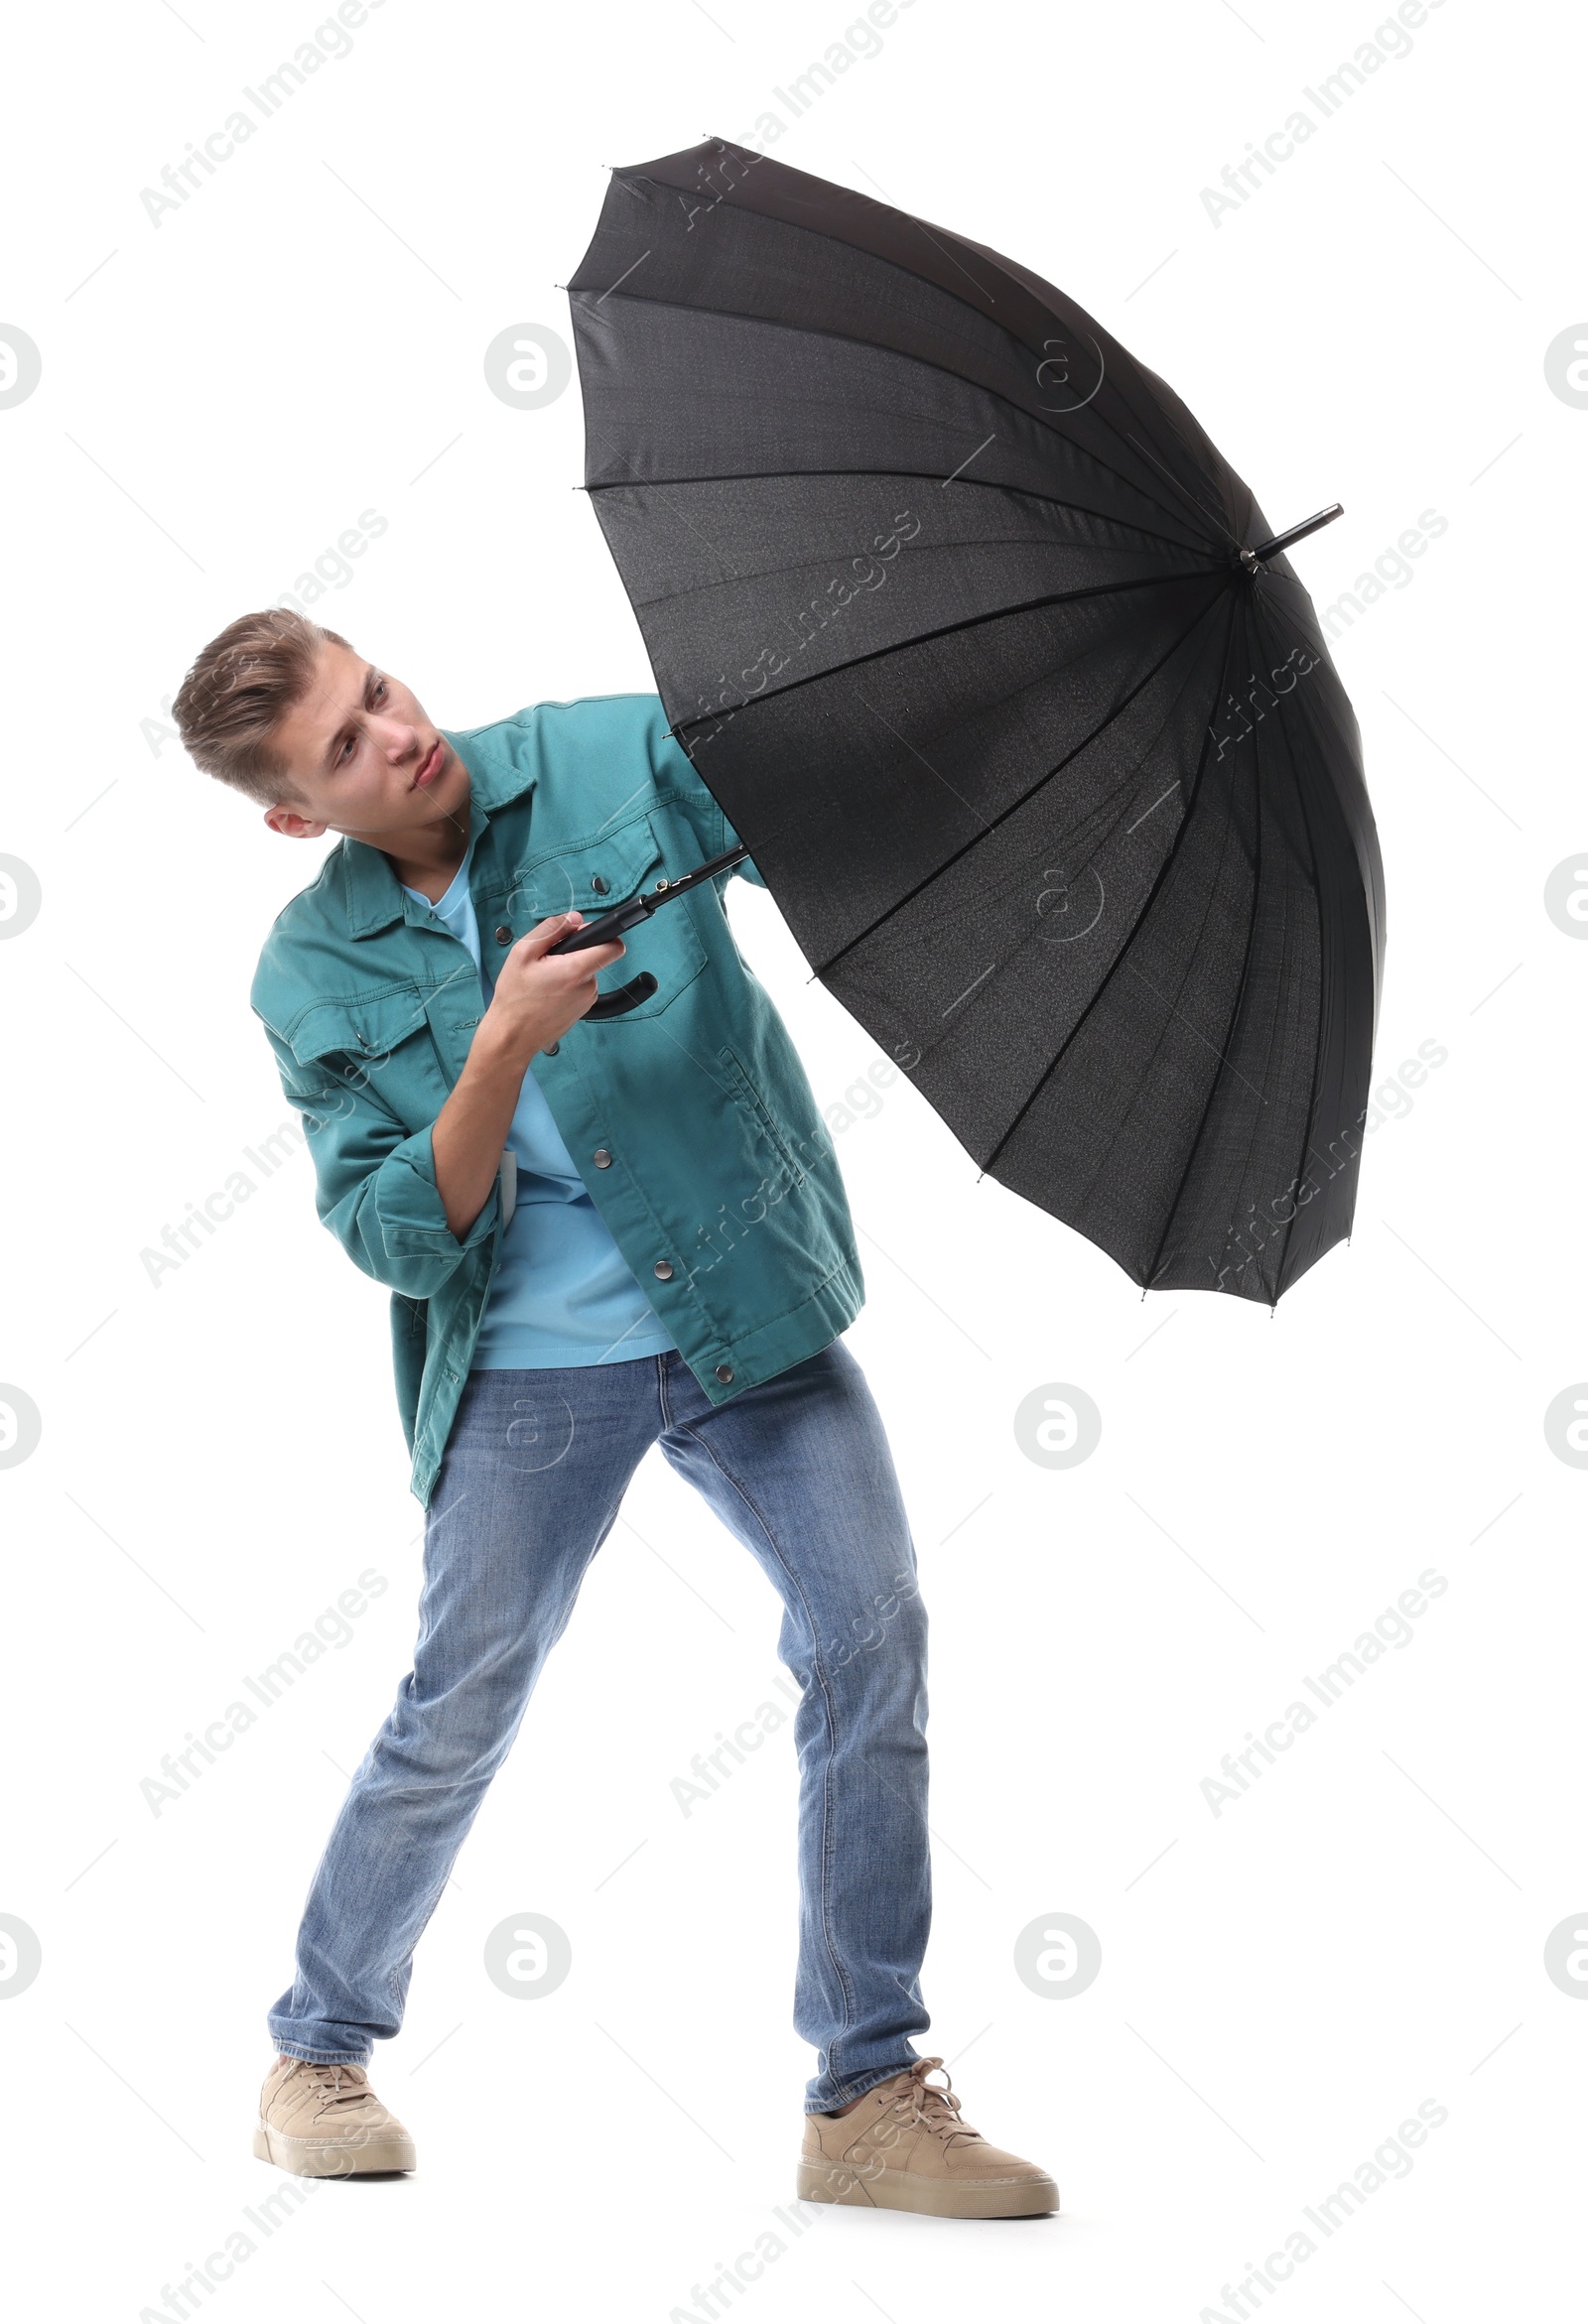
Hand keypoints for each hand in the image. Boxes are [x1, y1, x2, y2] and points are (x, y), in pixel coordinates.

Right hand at [482, 911, 625, 1060]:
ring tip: (543, 981)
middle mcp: (588, 987)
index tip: (590, 934)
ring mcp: (587, 1001)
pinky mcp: (582, 1011)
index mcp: (576, 970)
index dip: (607, 935)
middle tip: (547, 962)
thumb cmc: (514, 996)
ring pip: (585, 973)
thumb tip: (574, 918)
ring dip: (568, 971)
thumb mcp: (523, 952)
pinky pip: (580, 989)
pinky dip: (567, 986)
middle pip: (594, 957)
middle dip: (574, 954)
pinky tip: (547, 993)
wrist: (512, 1036)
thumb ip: (552, 929)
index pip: (613, 947)